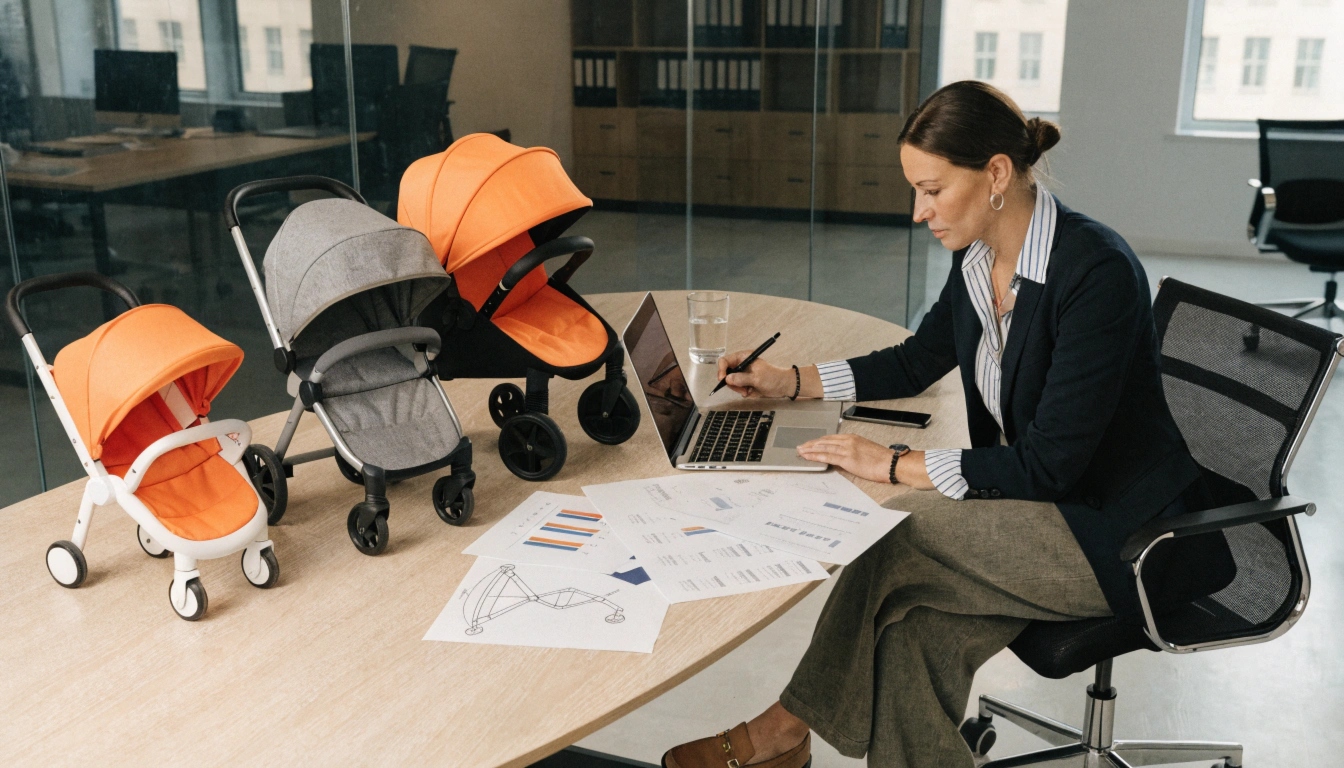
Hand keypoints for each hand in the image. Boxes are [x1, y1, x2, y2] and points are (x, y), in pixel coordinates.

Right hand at [716, 350, 795, 398]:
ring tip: (747, 392)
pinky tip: (750, 392)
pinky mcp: (745, 382)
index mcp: (744, 357)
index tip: (722, 380)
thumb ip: (741, 378)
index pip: (725, 360)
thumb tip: (727, 379)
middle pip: (726, 373)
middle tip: (741, 389)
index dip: (721, 369)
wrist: (783, 386)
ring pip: (731, 382)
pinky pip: (737, 388)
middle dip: (732, 383)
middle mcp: (741, 364)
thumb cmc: (772, 378)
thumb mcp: (756, 378)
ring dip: (738, 389)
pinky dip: (742, 391)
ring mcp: (743, 374)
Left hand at [797, 434, 932, 488]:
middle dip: (810, 444)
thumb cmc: (881, 460)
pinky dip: (815, 456)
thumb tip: (842, 457)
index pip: (830, 438)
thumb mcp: (865, 450)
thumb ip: (852, 450)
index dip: (818, 441)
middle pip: (824, 441)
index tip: (810, 443)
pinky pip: (826, 456)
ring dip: (809, 449)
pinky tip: (808, 456)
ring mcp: (847, 449)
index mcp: (853, 437)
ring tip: (800, 451)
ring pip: (823, 447)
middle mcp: (848, 440)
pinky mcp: (846, 458)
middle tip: (800, 446)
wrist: (891, 464)